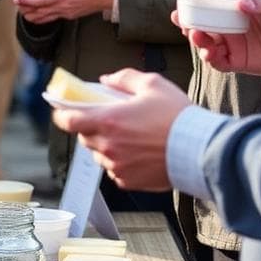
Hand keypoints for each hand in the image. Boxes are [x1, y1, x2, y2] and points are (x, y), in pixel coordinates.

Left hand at [12, 0, 113, 23]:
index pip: (41, 1)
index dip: (27, 1)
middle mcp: (62, 7)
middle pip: (39, 12)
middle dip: (25, 9)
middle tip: (17, 4)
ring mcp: (65, 13)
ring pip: (44, 18)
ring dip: (32, 16)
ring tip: (23, 11)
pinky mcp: (68, 16)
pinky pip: (52, 18)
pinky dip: (42, 18)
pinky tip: (37, 15)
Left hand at [52, 68, 190, 191]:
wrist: (199, 149)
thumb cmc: (177, 116)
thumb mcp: (152, 84)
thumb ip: (124, 78)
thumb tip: (106, 80)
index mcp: (107, 120)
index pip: (67, 120)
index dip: (61, 114)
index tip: (62, 110)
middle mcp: (107, 145)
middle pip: (84, 137)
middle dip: (91, 127)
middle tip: (108, 120)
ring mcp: (116, 166)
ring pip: (100, 154)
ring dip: (106, 145)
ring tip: (129, 136)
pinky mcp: (128, 181)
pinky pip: (115, 170)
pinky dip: (120, 161)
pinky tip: (138, 153)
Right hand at [176, 0, 260, 76]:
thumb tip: (242, 3)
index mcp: (234, 9)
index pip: (208, 7)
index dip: (192, 8)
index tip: (180, 9)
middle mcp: (229, 27)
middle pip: (202, 26)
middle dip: (189, 26)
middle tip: (185, 26)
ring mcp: (232, 44)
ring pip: (206, 44)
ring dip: (198, 42)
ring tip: (197, 37)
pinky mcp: (237, 62)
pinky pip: (218, 62)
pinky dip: (210, 58)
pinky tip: (209, 54)